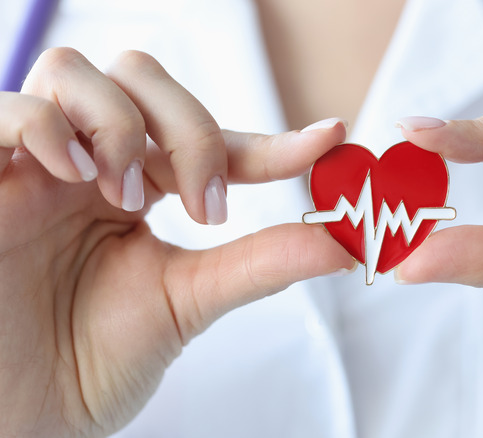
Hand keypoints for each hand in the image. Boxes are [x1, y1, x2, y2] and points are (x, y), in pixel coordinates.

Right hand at [0, 48, 353, 436]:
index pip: (210, 140)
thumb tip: (344, 242)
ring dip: (122, 126)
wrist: (24, 416)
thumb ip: (260, 264)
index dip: (270, 140)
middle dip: (190, 129)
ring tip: (129, 199)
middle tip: (207, 204)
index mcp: (139, 189)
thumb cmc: (94, 361)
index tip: (329, 140)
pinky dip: (51, 129)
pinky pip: (8, 112)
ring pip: (76, 73)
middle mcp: (89, 165)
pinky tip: (81, 180)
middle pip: (141, 78)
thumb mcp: (187, 303)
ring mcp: (33, 166)